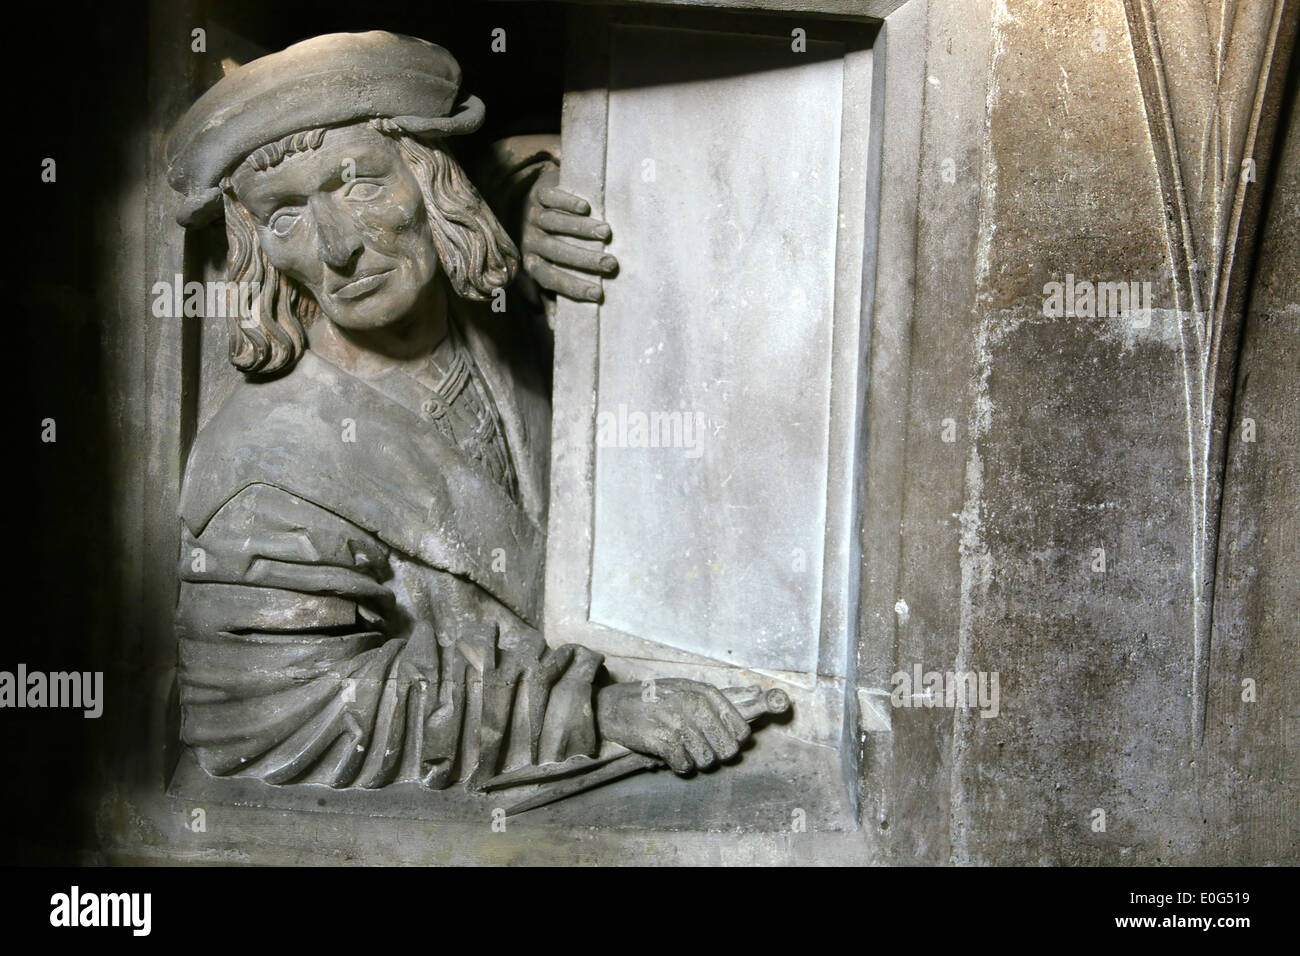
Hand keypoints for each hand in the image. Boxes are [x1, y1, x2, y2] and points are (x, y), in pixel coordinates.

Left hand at [520, 166, 617, 302]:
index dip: (572, 287)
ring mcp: (532, 216)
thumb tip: (556, 329)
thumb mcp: (542, 271)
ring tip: (607, 232)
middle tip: (610, 263)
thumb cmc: (542, 245)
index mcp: (532, 262)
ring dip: (581, 228)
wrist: (523, 202)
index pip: (551, 278)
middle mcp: (530, 240)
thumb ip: (549, 296)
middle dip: (584, 259)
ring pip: (555, 223)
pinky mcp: (537, 194)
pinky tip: (586, 207)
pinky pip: (550, 198)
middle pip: (556, 251)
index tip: (598, 295)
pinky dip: (567, 202)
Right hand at [596, 678, 750, 773]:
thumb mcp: (687, 689)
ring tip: (681, 750)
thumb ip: (715, 702)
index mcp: (705, 693)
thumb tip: (750, 707)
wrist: (615, 706)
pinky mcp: (664, 739)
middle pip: (727, 749)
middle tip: (699, 750)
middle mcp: (695, 705)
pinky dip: (679, 765)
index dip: (733, 742)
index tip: (719, 743)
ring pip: (707, 760)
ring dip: (695, 761)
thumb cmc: (654, 700)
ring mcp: (679, 722)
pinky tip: (670, 755)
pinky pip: (685, 765)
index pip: (740, 729)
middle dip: (715, 755)